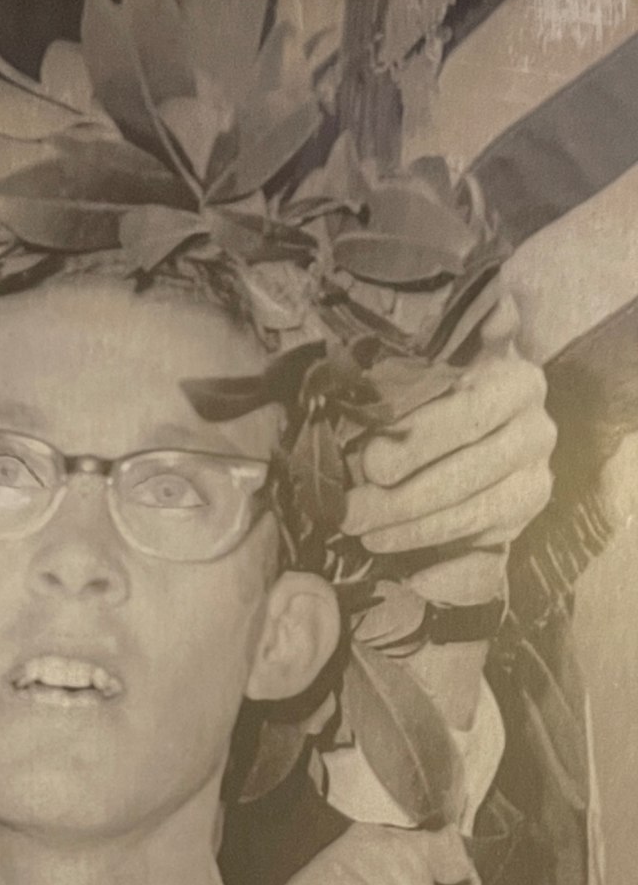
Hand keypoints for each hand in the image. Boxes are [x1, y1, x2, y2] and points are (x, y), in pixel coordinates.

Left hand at [342, 297, 555, 575]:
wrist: (485, 431)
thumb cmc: (443, 392)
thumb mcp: (443, 360)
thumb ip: (451, 341)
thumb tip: (471, 314)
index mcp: (515, 382)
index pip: (468, 414)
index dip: (418, 440)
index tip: (370, 463)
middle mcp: (535, 432)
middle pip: (466, 473)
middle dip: (400, 499)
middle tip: (348, 512)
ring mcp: (533, 481)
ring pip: (470, 516)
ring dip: (410, 532)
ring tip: (362, 534)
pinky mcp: (522, 525)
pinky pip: (484, 557)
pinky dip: (442, 569)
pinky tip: (404, 570)